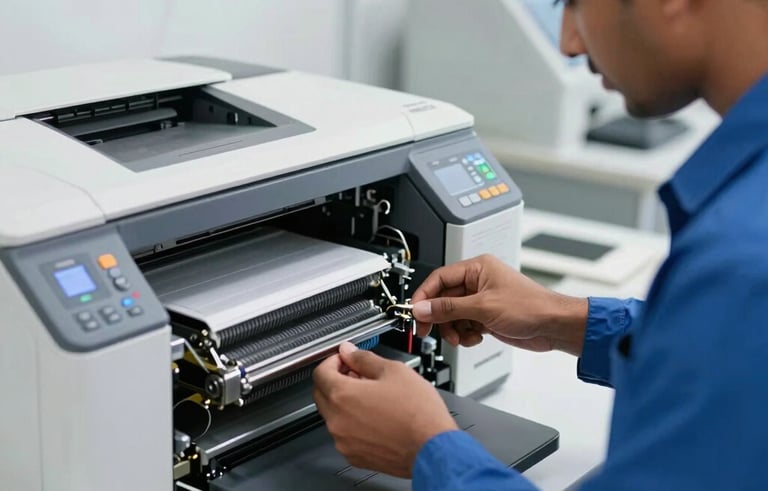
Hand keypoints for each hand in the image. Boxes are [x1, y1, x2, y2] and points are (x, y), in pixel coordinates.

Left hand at [313, 342, 457, 477]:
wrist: (433, 449)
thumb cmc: (419, 414)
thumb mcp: (394, 371)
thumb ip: (365, 358)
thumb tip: (350, 352)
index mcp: (343, 396)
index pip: (320, 373)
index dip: (332, 361)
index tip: (344, 360)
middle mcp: (337, 421)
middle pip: (322, 394)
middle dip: (335, 381)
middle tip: (357, 374)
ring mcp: (344, 442)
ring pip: (334, 415)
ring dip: (345, 402)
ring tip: (372, 396)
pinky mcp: (355, 456)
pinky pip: (345, 434)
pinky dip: (354, 423)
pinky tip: (376, 416)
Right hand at [411, 254, 588, 355]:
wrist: (553, 326)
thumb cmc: (531, 307)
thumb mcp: (483, 307)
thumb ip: (449, 308)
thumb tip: (423, 308)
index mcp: (477, 268)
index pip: (439, 278)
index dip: (424, 296)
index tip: (414, 311)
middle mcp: (478, 282)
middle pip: (443, 299)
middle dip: (439, 317)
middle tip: (429, 330)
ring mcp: (482, 300)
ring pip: (452, 315)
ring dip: (453, 329)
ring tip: (461, 337)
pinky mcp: (486, 316)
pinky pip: (464, 325)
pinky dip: (465, 334)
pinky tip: (475, 337)